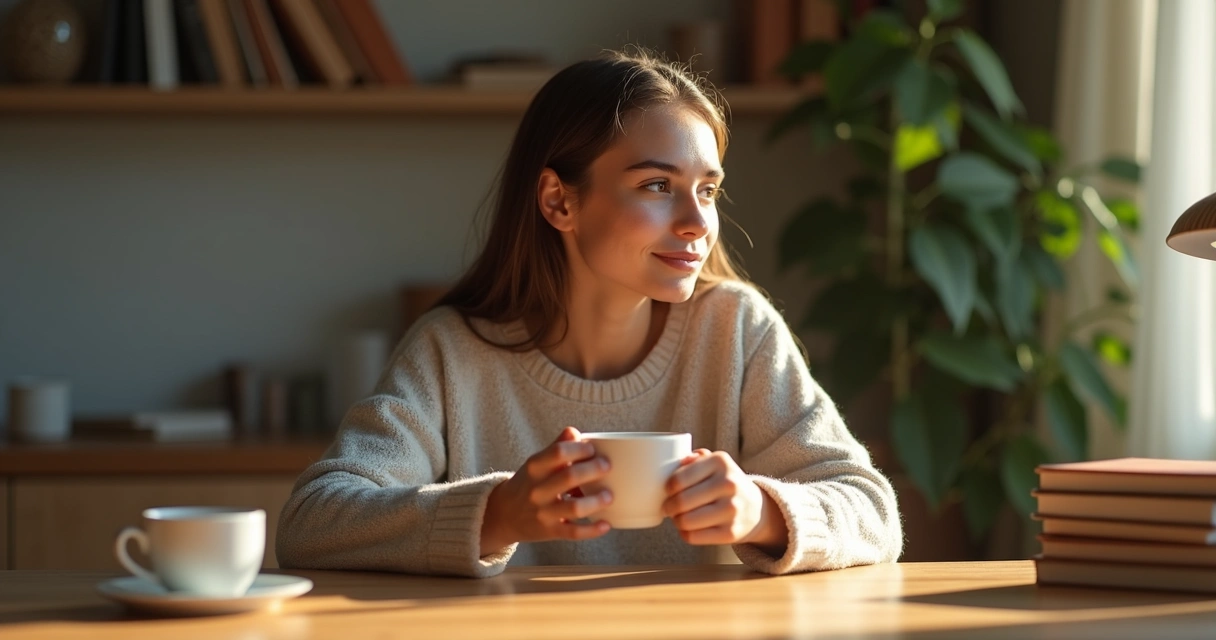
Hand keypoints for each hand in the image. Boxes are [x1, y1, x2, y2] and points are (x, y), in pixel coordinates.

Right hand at [480, 426, 613, 555]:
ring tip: (609, 495)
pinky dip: (592, 530)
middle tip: (607, 466)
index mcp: (534, 468)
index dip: (578, 449)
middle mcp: (537, 490)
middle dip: (593, 470)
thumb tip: (573, 432)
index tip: (592, 449)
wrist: (504, 515)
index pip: (558, 453)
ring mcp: (544, 513)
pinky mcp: (550, 532)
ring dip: (595, 501)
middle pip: (569, 477)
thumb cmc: (528, 484)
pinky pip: (574, 532)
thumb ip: (556, 448)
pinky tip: (606, 524)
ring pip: (574, 507)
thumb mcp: (536, 464)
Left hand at [662, 449, 788, 554]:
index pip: (678, 479)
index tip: (669, 491)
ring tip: (679, 517)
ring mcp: (731, 509)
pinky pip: (693, 537)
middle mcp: (728, 484)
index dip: (667, 488)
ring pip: (685, 521)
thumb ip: (696, 458)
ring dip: (677, 521)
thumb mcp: (715, 464)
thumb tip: (681, 460)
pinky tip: (689, 528)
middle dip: (669, 507)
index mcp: (720, 462)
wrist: (755, 508)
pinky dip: (685, 534)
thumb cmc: (725, 483)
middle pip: (681, 501)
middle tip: (669, 507)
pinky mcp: (730, 533)